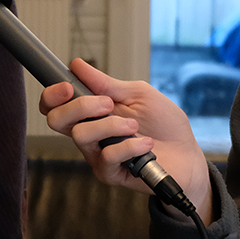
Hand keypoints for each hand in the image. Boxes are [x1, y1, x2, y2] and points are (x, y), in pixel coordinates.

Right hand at [39, 58, 213, 221]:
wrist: (187, 156)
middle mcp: (89, 133)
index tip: (68, 86)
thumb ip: (107, 84)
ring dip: (111, 125)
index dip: (52, 95)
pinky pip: (107, 156)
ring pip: (81, 135)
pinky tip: (146, 144)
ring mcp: (96, 154)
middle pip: (56, 120)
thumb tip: (77, 65)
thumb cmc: (164, 125)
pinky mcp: (109, 173)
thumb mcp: (139, 94)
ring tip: (135, 126)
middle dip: (80, 105)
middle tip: (108, 104)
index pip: (54, 105)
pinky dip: (130, 146)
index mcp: (91, 112)